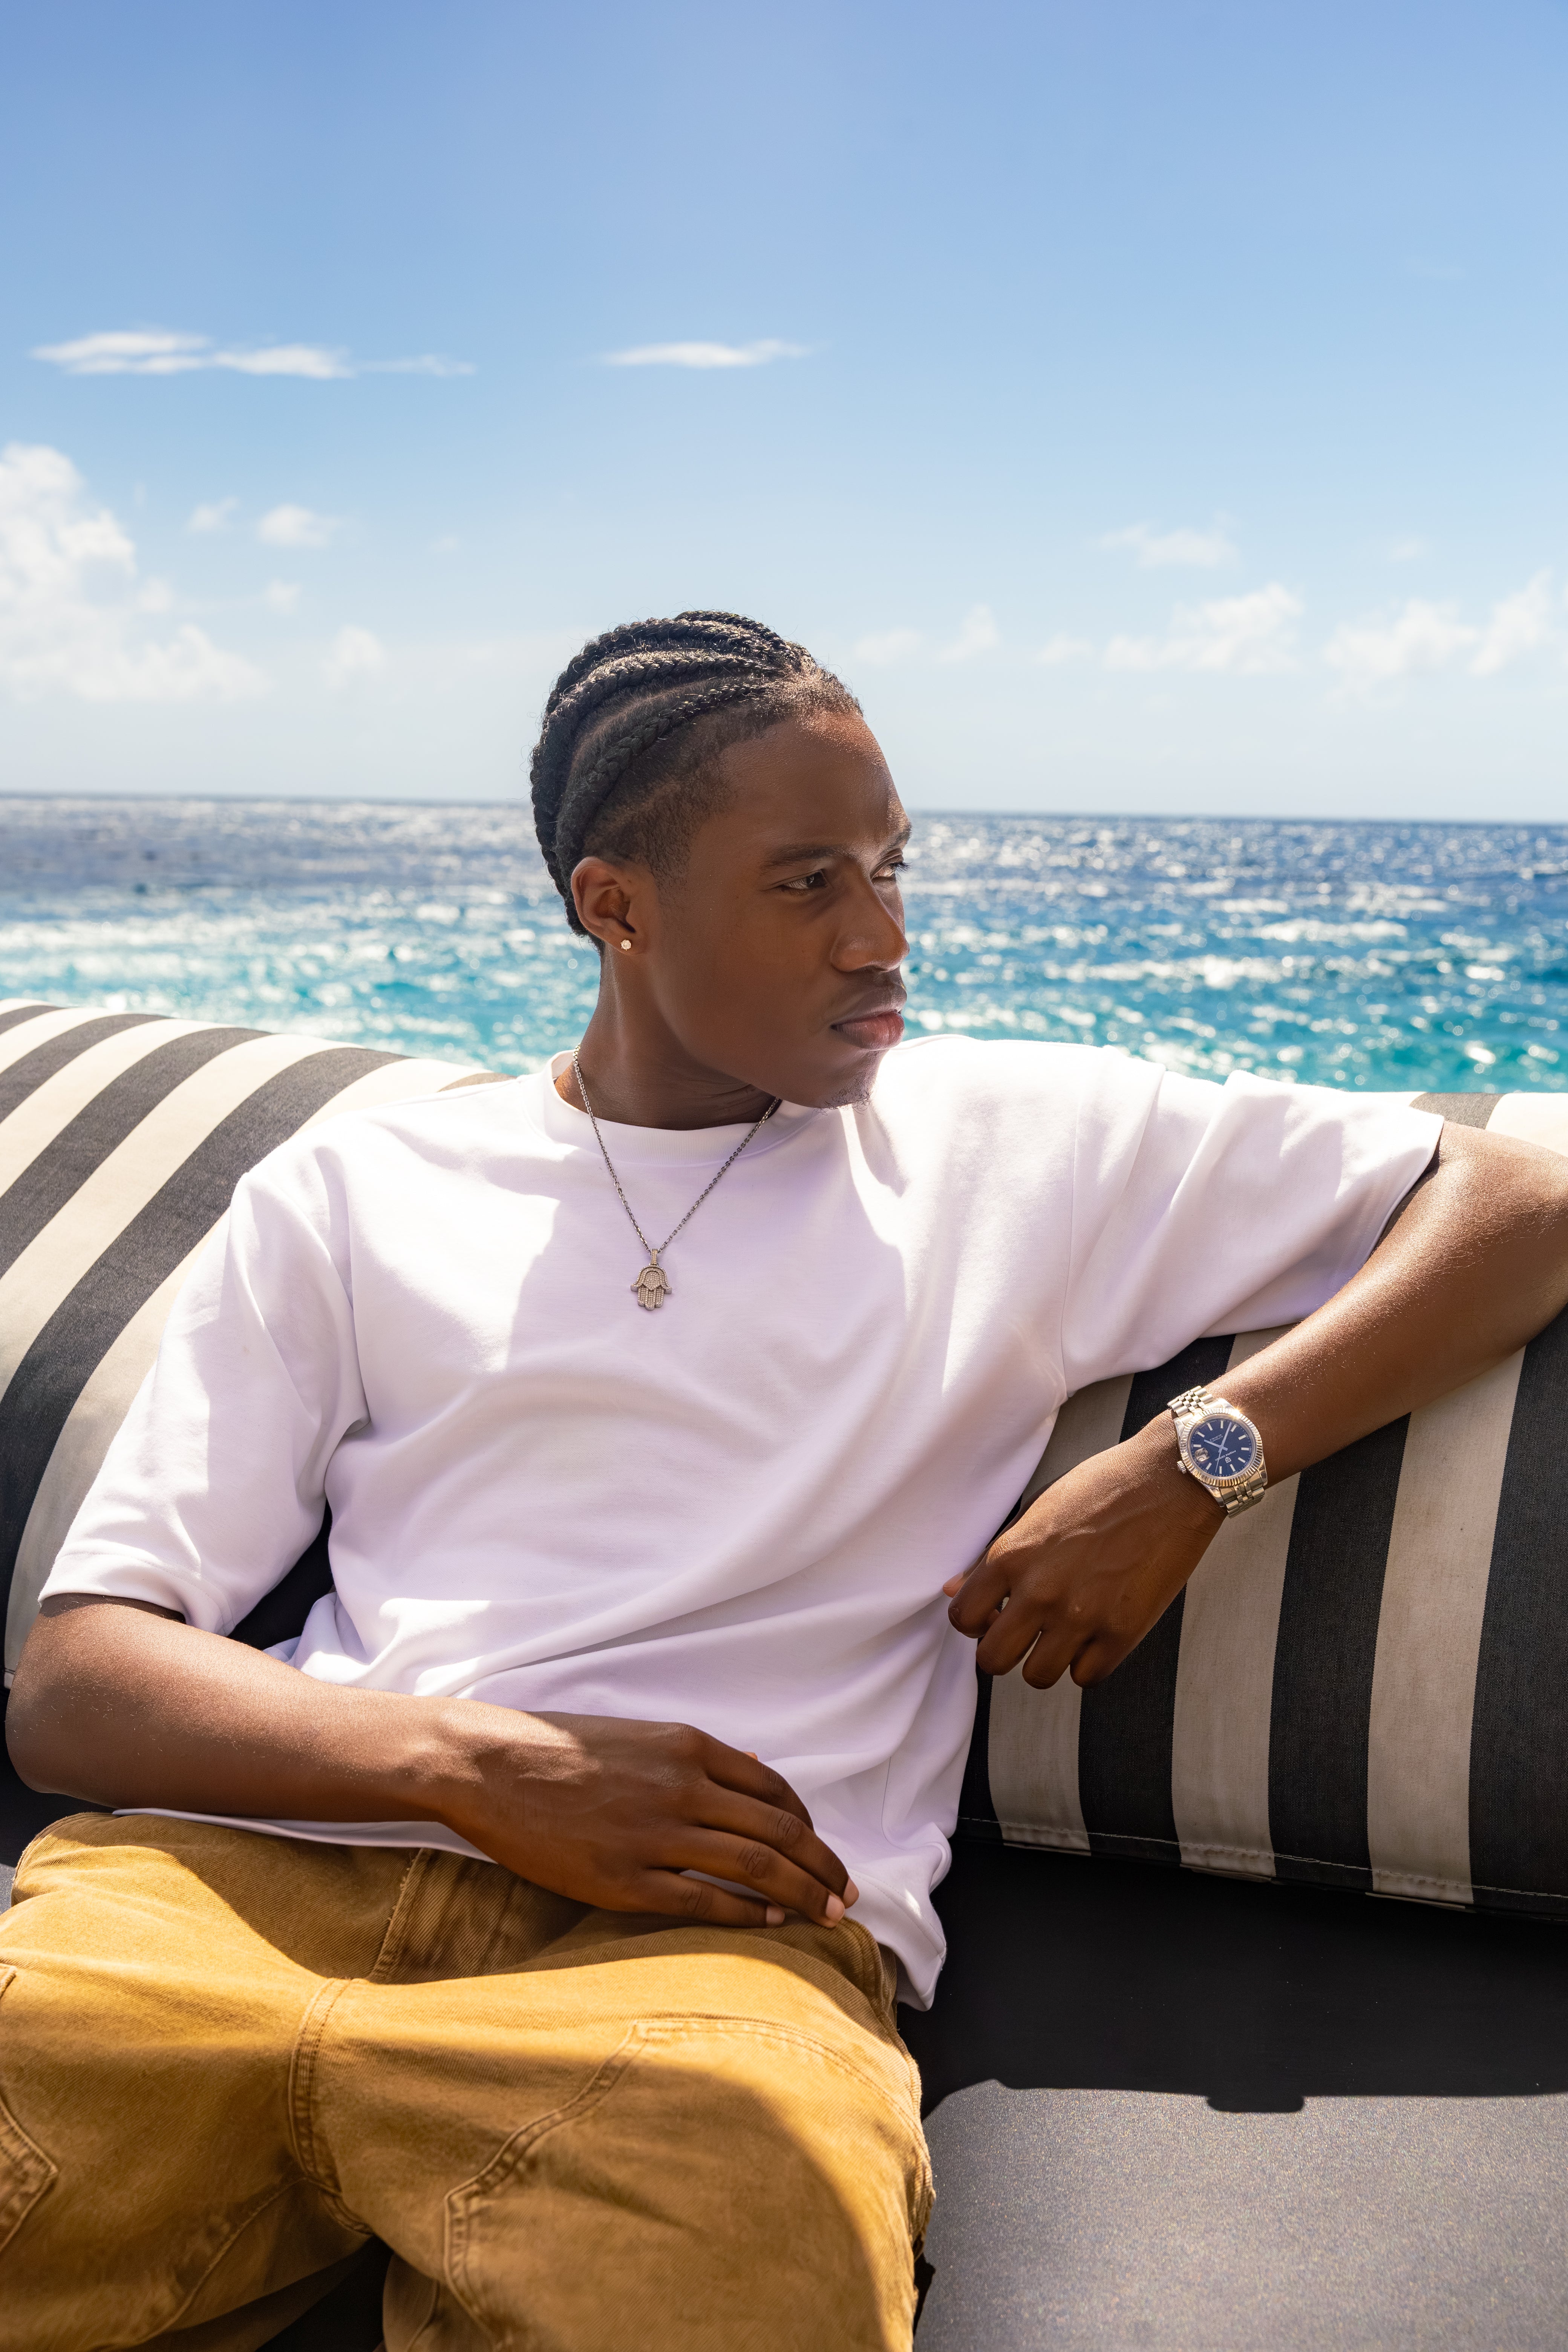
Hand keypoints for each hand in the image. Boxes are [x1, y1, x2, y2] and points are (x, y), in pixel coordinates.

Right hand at [440, 1708, 858, 1931]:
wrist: (489, 1766)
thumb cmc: (558, 1749)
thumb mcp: (637, 1733)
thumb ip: (695, 1754)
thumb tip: (754, 1764)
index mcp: (686, 1747)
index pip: (774, 1788)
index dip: (810, 1824)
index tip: (825, 1850)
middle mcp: (681, 1787)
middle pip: (779, 1829)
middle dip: (823, 1865)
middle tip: (849, 1895)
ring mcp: (655, 1834)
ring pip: (754, 1866)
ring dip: (801, 1893)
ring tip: (827, 1915)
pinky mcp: (624, 1879)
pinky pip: (704, 1901)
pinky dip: (747, 1913)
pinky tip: (771, 1923)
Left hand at [943, 1419, 1221, 1686]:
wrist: (1170, 1481)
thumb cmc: (1103, 1487)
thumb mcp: (1037, 1511)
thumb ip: (994, 1559)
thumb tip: (955, 1589)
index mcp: (1012, 1556)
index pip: (963, 1617)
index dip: (974, 1621)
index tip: (992, 1615)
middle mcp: (1040, 1592)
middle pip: (992, 1660)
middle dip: (1003, 1650)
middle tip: (1023, 1633)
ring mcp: (1082, 1616)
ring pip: (1038, 1676)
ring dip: (1046, 1660)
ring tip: (1063, 1634)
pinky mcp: (1122, 1633)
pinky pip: (1086, 1677)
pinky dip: (1088, 1662)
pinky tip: (1096, 1634)